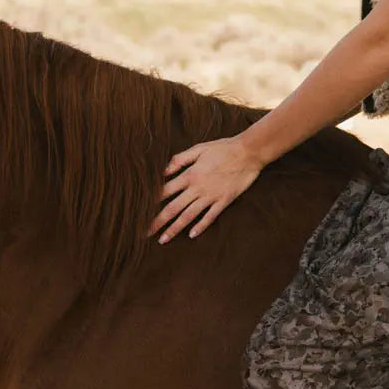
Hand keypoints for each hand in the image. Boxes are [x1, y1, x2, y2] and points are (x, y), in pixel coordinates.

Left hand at [149, 136, 263, 242]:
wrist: (248, 153)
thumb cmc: (223, 148)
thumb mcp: (199, 149)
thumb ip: (180, 160)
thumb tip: (163, 170)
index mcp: (190, 175)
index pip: (165, 191)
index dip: (151, 202)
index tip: (139, 211)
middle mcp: (198, 189)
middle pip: (173, 208)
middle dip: (157, 221)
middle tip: (144, 233)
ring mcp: (211, 197)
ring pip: (189, 216)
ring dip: (174, 229)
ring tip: (163, 239)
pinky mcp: (224, 201)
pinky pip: (210, 217)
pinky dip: (201, 226)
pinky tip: (192, 235)